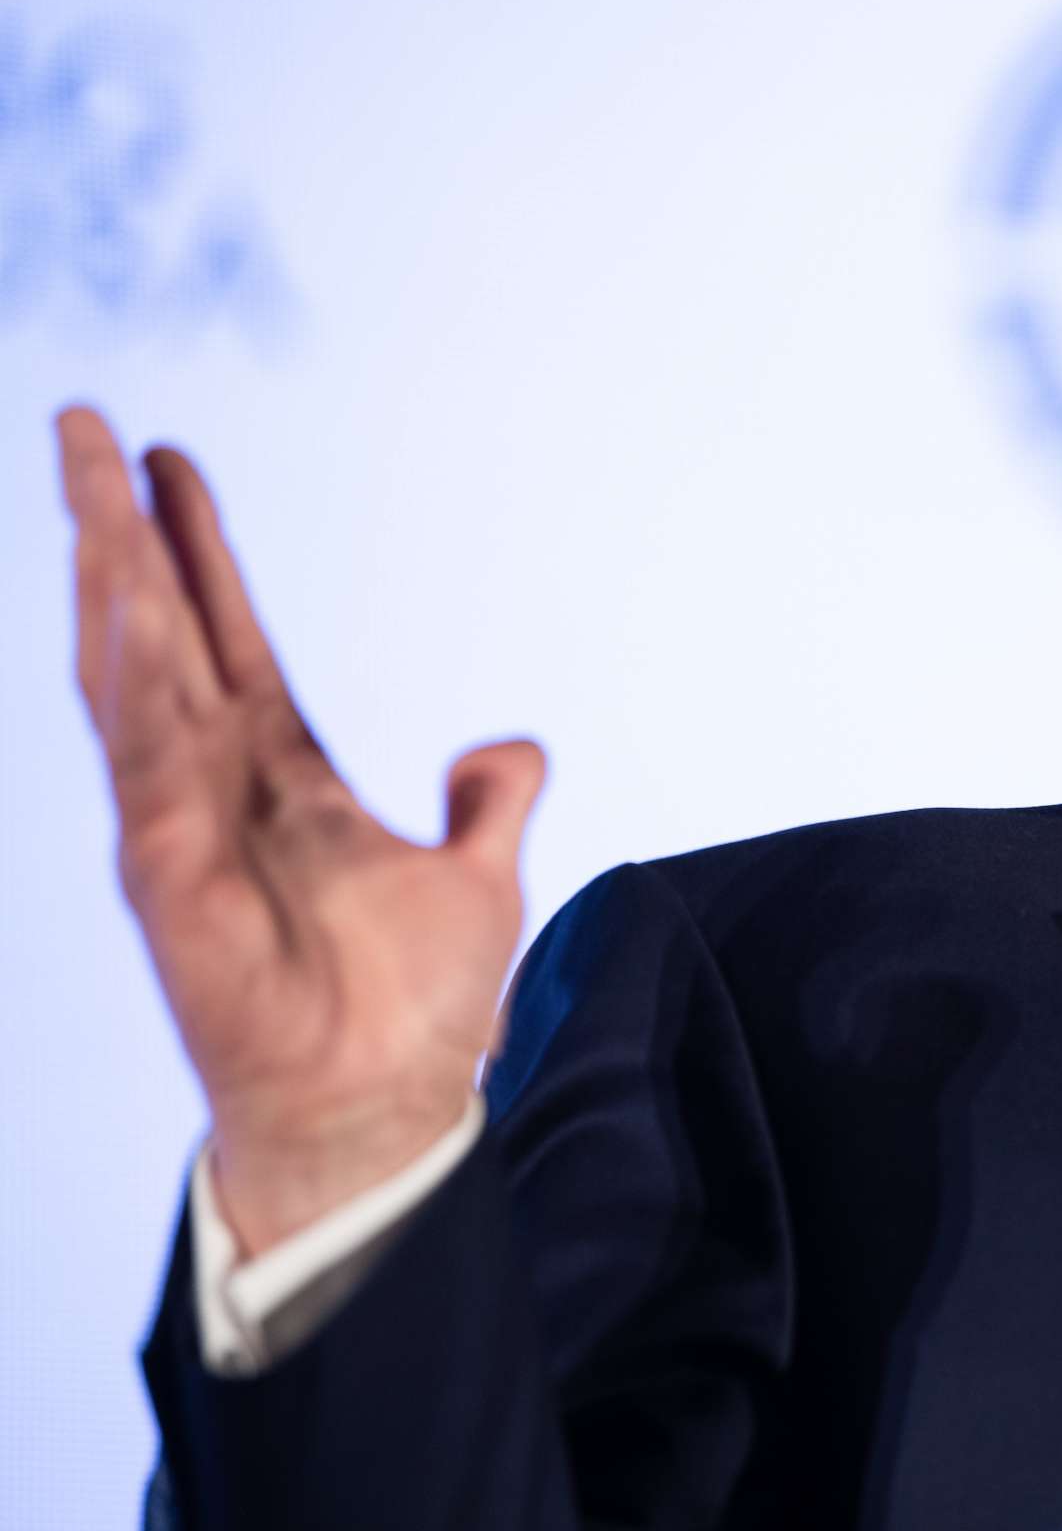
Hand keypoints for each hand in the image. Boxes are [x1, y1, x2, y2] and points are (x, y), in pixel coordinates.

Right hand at [56, 404, 545, 1256]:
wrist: (384, 1107)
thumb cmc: (412, 1009)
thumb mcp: (479, 874)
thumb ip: (491, 801)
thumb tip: (509, 747)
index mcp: (280, 774)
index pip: (225, 634)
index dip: (196, 551)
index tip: (165, 461)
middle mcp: (215, 785)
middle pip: (154, 629)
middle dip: (118, 530)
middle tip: (84, 424)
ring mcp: (181, 824)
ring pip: (128, 675)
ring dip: (109, 579)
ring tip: (91, 483)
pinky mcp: (169, 875)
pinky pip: (142, 758)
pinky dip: (132, 683)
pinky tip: (120, 604)